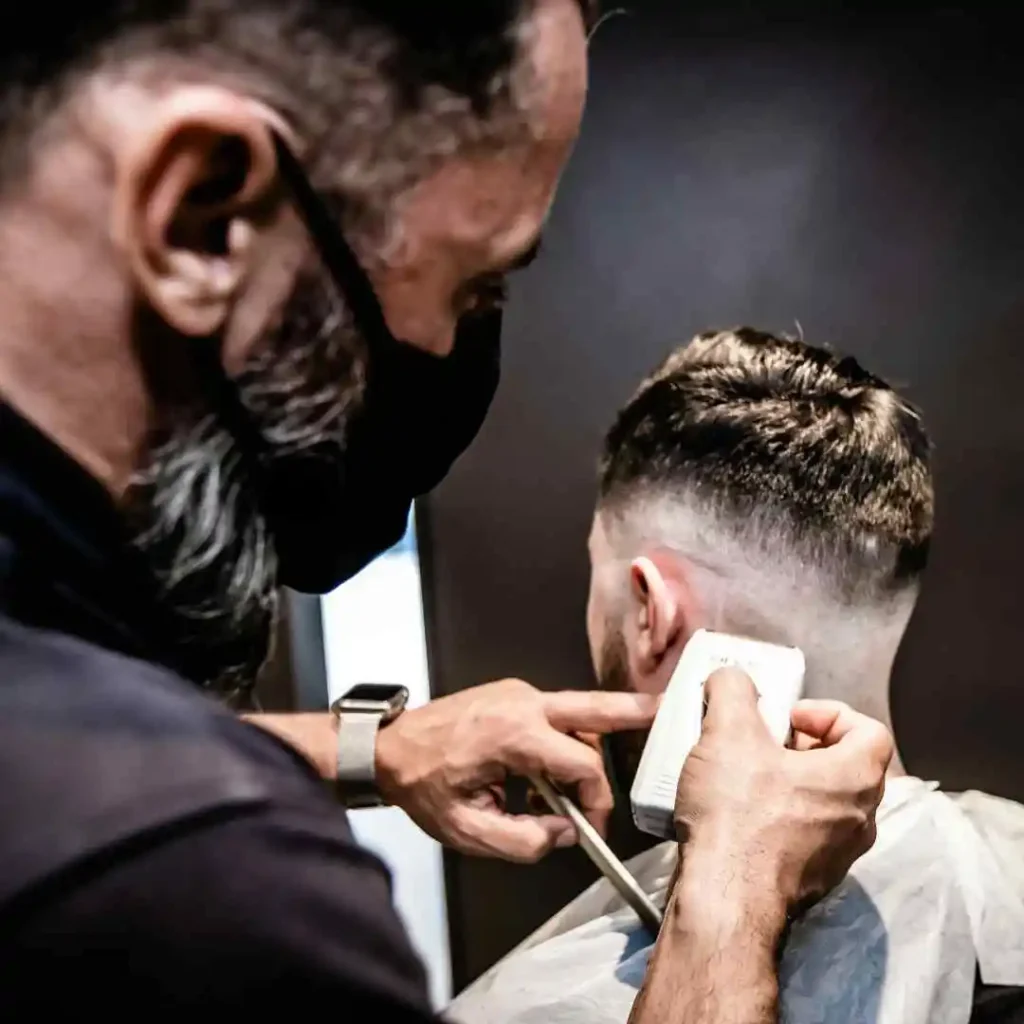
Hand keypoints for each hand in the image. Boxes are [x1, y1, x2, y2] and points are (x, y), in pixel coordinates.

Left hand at [375, 679, 657, 861]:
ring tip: (567, 794)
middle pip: (594, 706)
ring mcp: (518, 692)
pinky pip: (553, 717)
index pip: (581, 764)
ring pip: (576, 714)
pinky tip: (542, 777)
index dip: (596, 800)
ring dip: (585, 749)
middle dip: (635, 712)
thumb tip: (566, 834)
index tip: (589, 826)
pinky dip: (561, 744)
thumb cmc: (421, 783)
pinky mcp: (513, 694)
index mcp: (513, 734)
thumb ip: (524, 841)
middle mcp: (522, 702)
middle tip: (671, 711)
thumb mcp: (468, 829)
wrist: (386, 746)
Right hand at [674, 668, 892, 916]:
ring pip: (824, 802)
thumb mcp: (727, 731)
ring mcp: (839, 855)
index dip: (828, 714)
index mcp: (857, 777)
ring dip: (788, 782)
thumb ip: (732, 689)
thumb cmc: (738, 815)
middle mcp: (860, 818)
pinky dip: (778, 818)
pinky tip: (737, 816)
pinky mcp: (811, 880)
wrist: (725, 900)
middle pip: (845, 765)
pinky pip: (804, 835)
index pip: (869, 730)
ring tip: (742, 776)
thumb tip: (732, 678)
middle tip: (760, 741)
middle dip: (801, 746)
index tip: (787, 718)